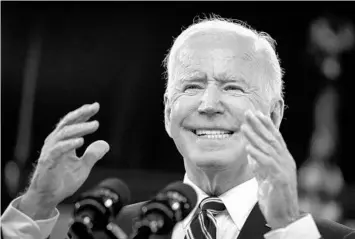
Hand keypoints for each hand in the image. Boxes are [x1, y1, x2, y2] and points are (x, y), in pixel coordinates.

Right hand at [19, 102, 109, 219]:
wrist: (49, 197)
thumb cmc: (62, 180)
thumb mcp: (83, 167)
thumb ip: (93, 155)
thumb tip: (105, 144)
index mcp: (63, 142)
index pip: (73, 123)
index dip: (84, 114)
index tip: (95, 106)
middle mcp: (55, 143)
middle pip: (68, 123)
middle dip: (81, 114)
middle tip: (95, 107)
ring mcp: (50, 151)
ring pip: (64, 134)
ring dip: (80, 128)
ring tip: (94, 125)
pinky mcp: (47, 162)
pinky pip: (57, 150)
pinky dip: (69, 144)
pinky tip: (80, 141)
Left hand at [241, 110, 299, 229]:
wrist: (284, 216)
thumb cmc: (274, 195)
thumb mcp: (265, 175)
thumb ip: (260, 162)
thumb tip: (250, 150)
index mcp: (284, 159)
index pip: (275, 137)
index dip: (267, 124)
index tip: (257, 113)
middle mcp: (286, 161)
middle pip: (272, 139)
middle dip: (260, 124)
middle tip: (249, 112)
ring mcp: (284, 169)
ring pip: (268, 148)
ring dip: (255, 136)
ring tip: (244, 126)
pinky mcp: (280, 179)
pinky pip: (267, 164)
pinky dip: (257, 155)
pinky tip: (248, 148)